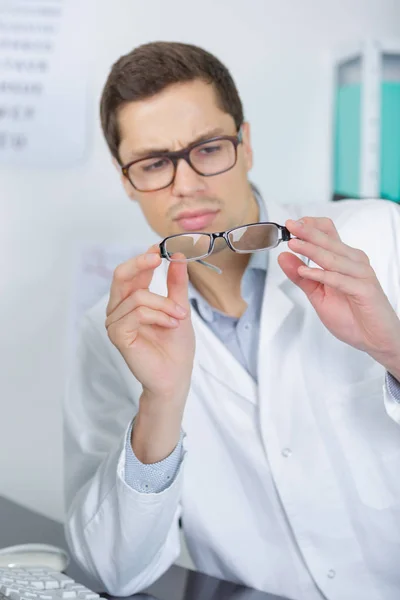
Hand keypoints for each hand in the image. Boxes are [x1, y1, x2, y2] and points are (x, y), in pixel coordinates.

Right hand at [105, 246, 194, 402]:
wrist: (175, 376)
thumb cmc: (176, 347)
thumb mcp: (179, 307)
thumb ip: (176, 283)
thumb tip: (177, 256)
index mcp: (133, 301)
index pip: (132, 273)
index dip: (143, 257)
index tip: (159, 246)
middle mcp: (120, 310)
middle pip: (120, 276)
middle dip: (140, 263)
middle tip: (158, 257)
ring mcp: (115, 322)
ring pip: (137, 296)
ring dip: (164, 304)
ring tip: (178, 317)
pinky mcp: (117, 334)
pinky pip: (136, 313)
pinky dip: (157, 315)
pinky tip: (169, 324)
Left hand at [278, 217, 399, 373]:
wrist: (374, 339)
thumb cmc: (351, 315)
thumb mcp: (318, 295)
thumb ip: (301, 276)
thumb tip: (283, 256)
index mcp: (343, 259)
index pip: (329, 233)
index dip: (311, 226)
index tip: (291, 224)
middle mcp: (354, 262)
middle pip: (329, 241)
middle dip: (307, 232)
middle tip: (289, 225)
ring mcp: (361, 275)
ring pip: (333, 258)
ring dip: (311, 250)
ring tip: (292, 245)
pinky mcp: (365, 290)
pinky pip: (340, 279)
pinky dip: (321, 274)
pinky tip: (305, 271)